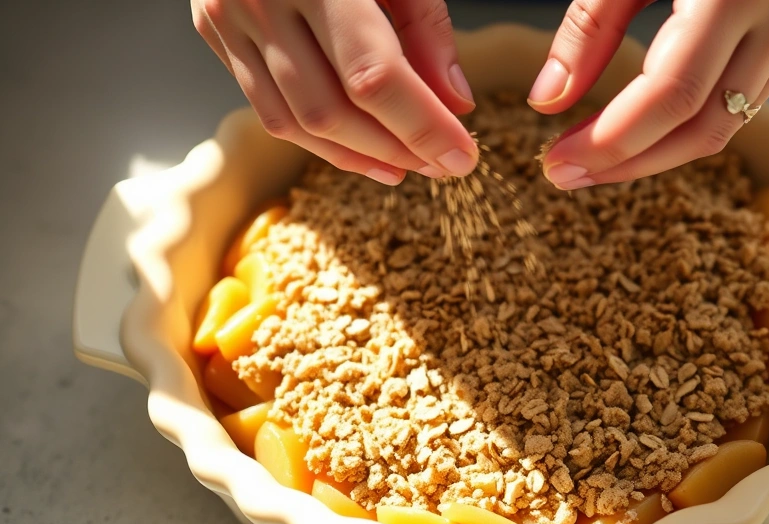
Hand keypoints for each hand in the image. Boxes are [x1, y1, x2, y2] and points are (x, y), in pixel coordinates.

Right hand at [191, 0, 479, 184]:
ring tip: (405, 167)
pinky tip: (360, 149)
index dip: (422, 127)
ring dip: (357, 157)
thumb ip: (425, 28)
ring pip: (295, 123)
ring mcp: (227, 19)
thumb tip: (455, 104)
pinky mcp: (213, 32)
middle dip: (395, 149)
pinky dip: (318, 139)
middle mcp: (261, 0)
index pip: (373, 78)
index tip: (461, 157)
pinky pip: (268, 109)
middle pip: (332, 111)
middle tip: (441, 164)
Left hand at [530, 0, 768, 188]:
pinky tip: (639, 131)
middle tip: (567, 175)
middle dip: (628, 163)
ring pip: (722, 127)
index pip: (671, 95)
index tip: (557, 162)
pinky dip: (682, 128)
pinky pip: (736, 107)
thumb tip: (548, 101)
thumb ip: (588, 28)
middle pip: (701, 128)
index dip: (611, 141)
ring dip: (654, 154)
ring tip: (593, 159)